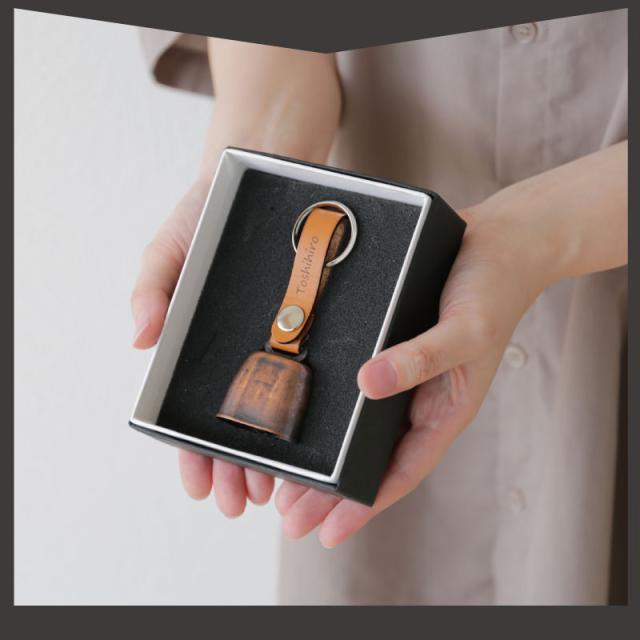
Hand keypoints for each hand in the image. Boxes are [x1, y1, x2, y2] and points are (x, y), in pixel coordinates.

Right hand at [131, 176, 276, 513]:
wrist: (266, 180)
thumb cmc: (208, 216)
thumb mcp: (172, 247)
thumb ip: (152, 288)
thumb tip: (139, 338)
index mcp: (201, 345)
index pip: (192, 411)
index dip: (193, 452)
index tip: (200, 486)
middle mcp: (239, 351)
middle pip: (234, 424)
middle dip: (235, 467)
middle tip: (243, 503)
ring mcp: (278, 343)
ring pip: (272, 413)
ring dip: (269, 456)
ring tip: (275, 491)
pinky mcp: (314, 330)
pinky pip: (308, 380)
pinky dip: (304, 417)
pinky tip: (309, 444)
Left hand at [275, 134, 628, 546]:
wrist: (502, 241)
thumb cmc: (494, 288)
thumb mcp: (465, 328)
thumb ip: (422, 357)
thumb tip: (368, 384)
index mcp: (444, 410)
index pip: (398, 472)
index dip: (362, 506)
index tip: (325, 533)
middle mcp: (419, 400)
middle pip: (370, 459)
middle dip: (331, 492)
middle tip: (286, 515)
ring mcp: (403, 376)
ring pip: (359, 432)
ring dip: (327, 458)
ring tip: (285, 481)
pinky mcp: (389, 350)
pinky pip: (356, 393)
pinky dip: (333, 414)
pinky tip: (306, 416)